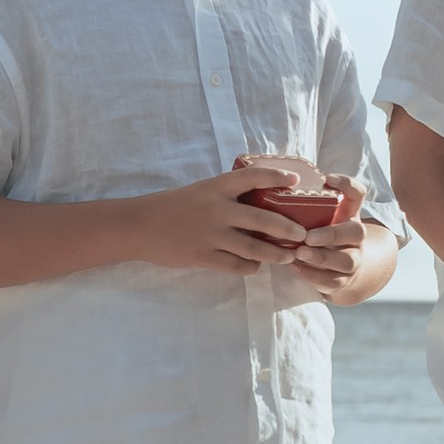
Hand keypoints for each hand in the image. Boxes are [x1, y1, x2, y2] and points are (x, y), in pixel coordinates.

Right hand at [135, 155, 331, 274]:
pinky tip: (257, 266)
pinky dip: (250, 266)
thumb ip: (226, 196)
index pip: (252, 177)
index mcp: (216, 187)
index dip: (276, 176)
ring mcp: (211, 235)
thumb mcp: (200, 192)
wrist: (140, 226)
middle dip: (287, 228)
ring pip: (253, 247)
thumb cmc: (172, 206)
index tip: (295, 181)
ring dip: (276, 253)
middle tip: (304, 234)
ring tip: (289, 256)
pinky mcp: (203, 256)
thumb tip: (257, 203)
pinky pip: (235, 265)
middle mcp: (217, 209)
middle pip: (262, 218)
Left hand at [290, 176, 371, 301]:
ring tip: (299, 253)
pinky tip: (295, 267)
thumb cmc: (319, 234)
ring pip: (346, 260)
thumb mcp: (317, 217)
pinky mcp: (342, 280)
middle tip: (308, 236)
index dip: (347, 184)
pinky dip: (312, 275)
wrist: (338, 270)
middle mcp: (355, 236)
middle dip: (331, 234)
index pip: (357, 194)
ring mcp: (352, 259)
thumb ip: (303, 204)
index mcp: (349, 214)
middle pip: (356, 232)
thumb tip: (270, 183)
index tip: (327, 179)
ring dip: (321, 257)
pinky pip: (331, 280)